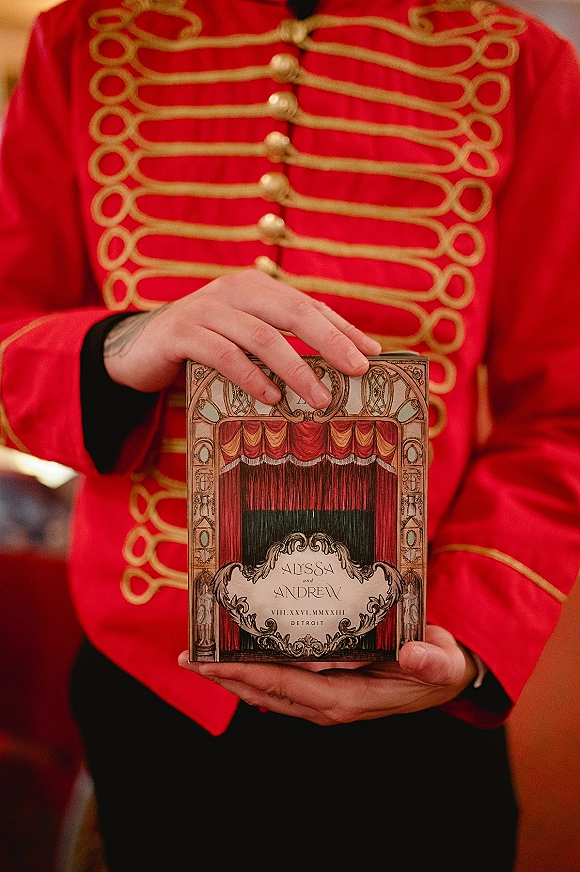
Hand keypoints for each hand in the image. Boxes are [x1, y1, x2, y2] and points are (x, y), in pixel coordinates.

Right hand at [103, 270, 381, 406]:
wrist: (136, 348)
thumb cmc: (202, 349)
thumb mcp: (243, 341)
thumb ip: (278, 345)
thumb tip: (334, 372)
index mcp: (255, 288)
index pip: (308, 306)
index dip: (343, 328)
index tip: (373, 354)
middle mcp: (233, 290)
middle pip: (292, 312)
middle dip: (330, 342)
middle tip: (359, 371)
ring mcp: (204, 308)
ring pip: (261, 336)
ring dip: (296, 369)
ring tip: (320, 398)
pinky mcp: (179, 333)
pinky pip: (222, 354)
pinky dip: (251, 377)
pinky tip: (271, 398)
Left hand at [177, 625, 477, 724]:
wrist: (444, 675)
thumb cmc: (439, 664)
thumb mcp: (442, 660)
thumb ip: (432, 660)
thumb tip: (415, 653)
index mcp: (349, 699)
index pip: (289, 687)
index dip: (250, 674)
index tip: (215, 662)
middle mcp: (330, 704)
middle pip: (267, 693)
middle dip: (227, 677)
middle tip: (190, 658)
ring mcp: (325, 699)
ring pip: (269, 692)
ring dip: (234, 677)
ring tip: (201, 659)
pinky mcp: (325, 689)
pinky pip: (282, 685)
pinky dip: (255, 672)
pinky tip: (237, 660)